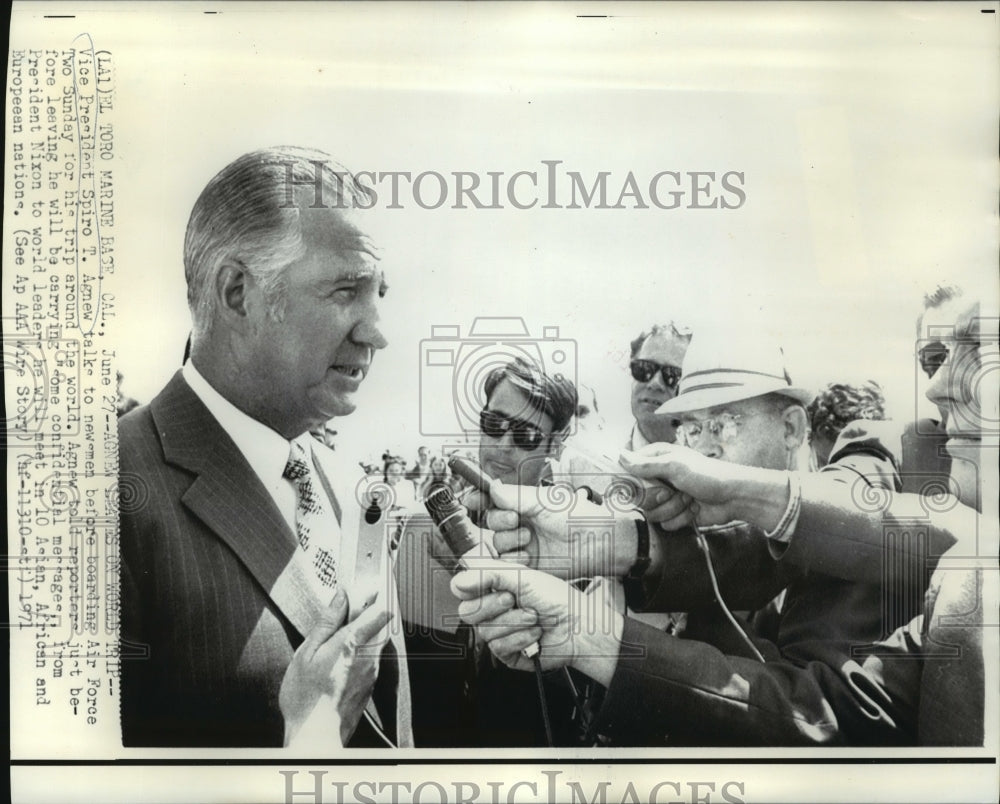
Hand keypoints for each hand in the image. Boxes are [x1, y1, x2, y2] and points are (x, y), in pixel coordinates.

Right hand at [279, 588, 392, 746]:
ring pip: (376, 641)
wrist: (316, 736)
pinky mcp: (370, 684)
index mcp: (352, 642)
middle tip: (348, 610)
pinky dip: (360, 653)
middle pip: (380, 623)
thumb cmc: (305, 696)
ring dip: (363, 634)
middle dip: (368, 613)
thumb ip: (327, 621)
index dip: (375, 593)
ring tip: (339, 638)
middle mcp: (369, 655)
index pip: (378, 608)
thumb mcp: (307, 652)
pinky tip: (340, 661)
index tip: (368, 583)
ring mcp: (372, 671)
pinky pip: (371, 659)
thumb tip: (341, 595)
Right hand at [450, 558, 621, 685]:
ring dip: (513, 622)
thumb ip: (487, 574)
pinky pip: (498, 648)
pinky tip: (535, 633)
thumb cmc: (557, 599)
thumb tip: (457, 581)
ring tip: (533, 616)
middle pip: (467, 612)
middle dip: (493, 606)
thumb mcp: (522, 577)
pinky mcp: (507, 653)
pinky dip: (519, 638)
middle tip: (513, 599)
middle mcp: (494, 611)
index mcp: (494, 588)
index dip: (473, 589)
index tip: (492, 586)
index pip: (463, 590)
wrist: (580, 625)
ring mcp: (500, 632)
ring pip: (484, 631)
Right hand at [477, 478, 635, 578]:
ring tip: (529, 538)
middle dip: (499, 522)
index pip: (491, 499)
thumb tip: (491, 487)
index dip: (479, 499)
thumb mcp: (544, 501)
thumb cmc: (578, 516)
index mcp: (522, 503)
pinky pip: (506, 563)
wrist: (599, 543)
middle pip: (489, 523)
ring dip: (508, 541)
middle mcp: (520, 523)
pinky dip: (513, 559)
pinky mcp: (527, 565)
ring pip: (496, 544)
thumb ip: (515, 495)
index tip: (472, 500)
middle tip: (517, 520)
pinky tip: (529, 555)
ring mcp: (522, 544)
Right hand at [621, 443, 747, 527]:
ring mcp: (666, 498)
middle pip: (638, 497)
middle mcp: (658, 478)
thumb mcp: (674, 465)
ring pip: (651, 513)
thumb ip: (645, 464)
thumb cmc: (707, 474)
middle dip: (658, 498)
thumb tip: (619, 455)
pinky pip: (665, 524)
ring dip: (673, 508)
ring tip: (688, 499)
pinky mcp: (675, 515)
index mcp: (656, 459)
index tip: (643, 484)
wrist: (733, 498)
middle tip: (672, 492)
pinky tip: (694, 509)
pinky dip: (681, 518)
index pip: (628, 471)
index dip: (633, 481)